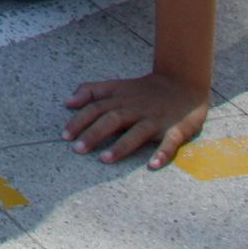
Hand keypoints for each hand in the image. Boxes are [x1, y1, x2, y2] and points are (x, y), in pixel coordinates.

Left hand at [63, 72, 209, 167]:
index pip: (96, 107)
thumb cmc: (144, 90)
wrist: (182, 83)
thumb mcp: (116, 85)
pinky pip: (170, 142)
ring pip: (137, 132)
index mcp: (121, 98)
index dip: (80, 120)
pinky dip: (162, 153)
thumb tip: (67, 102)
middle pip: (112, 119)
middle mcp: (136, 108)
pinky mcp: (177, 129)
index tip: (65, 136)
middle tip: (78, 149)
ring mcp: (156, 119)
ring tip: (105, 159)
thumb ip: (91, 91)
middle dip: (94, 134)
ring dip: (121, 146)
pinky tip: (153, 165)